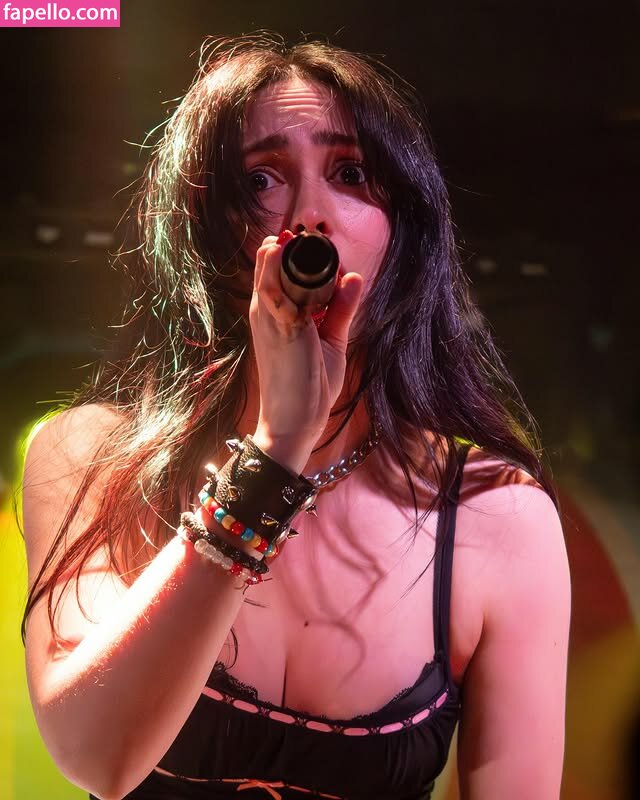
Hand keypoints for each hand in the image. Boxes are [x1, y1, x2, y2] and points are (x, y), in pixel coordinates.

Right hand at [249, 231, 363, 453]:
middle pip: (270, 268)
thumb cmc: (308, 384)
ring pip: (267, 272)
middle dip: (289, 247)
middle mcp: (266, 313)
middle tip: (310, 233)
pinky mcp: (277, 327)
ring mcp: (268, 319)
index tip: (317, 244)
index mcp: (275, 315)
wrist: (294, 421)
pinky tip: (281, 248)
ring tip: (298, 234)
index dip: (294, 255)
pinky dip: (275, 267)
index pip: (277, 274)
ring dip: (280, 251)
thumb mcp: (331, 340)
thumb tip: (354, 277)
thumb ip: (340, 308)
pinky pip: (270, 289)